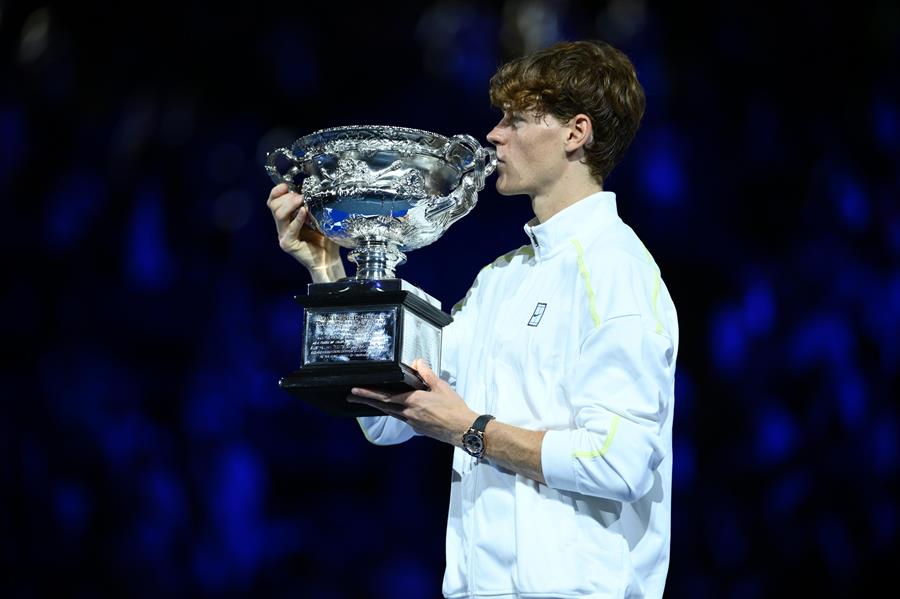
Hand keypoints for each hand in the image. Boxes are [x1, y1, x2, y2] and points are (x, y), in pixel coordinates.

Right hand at [266, 183, 344, 280]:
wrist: (329, 260)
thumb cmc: (326, 240)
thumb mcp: (319, 218)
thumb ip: (313, 205)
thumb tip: (314, 189)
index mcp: (287, 219)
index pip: (273, 202)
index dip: (277, 192)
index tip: (286, 186)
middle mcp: (282, 227)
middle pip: (273, 206)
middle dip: (286, 197)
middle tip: (300, 196)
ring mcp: (284, 236)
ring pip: (278, 215)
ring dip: (290, 205)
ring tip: (303, 202)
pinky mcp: (288, 244)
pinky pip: (290, 229)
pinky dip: (297, 219)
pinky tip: (305, 212)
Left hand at [348, 359, 477, 446]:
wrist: (463, 430)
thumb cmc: (454, 408)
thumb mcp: (441, 386)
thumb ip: (426, 374)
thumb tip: (417, 362)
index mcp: (412, 401)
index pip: (385, 396)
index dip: (369, 393)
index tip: (355, 390)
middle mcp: (408, 414)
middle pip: (383, 406)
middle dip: (366, 400)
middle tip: (351, 396)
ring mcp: (412, 423)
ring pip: (391, 412)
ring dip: (379, 406)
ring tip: (369, 400)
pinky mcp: (418, 429)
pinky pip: (402, 418)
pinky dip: (395, 411)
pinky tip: (397, 408)